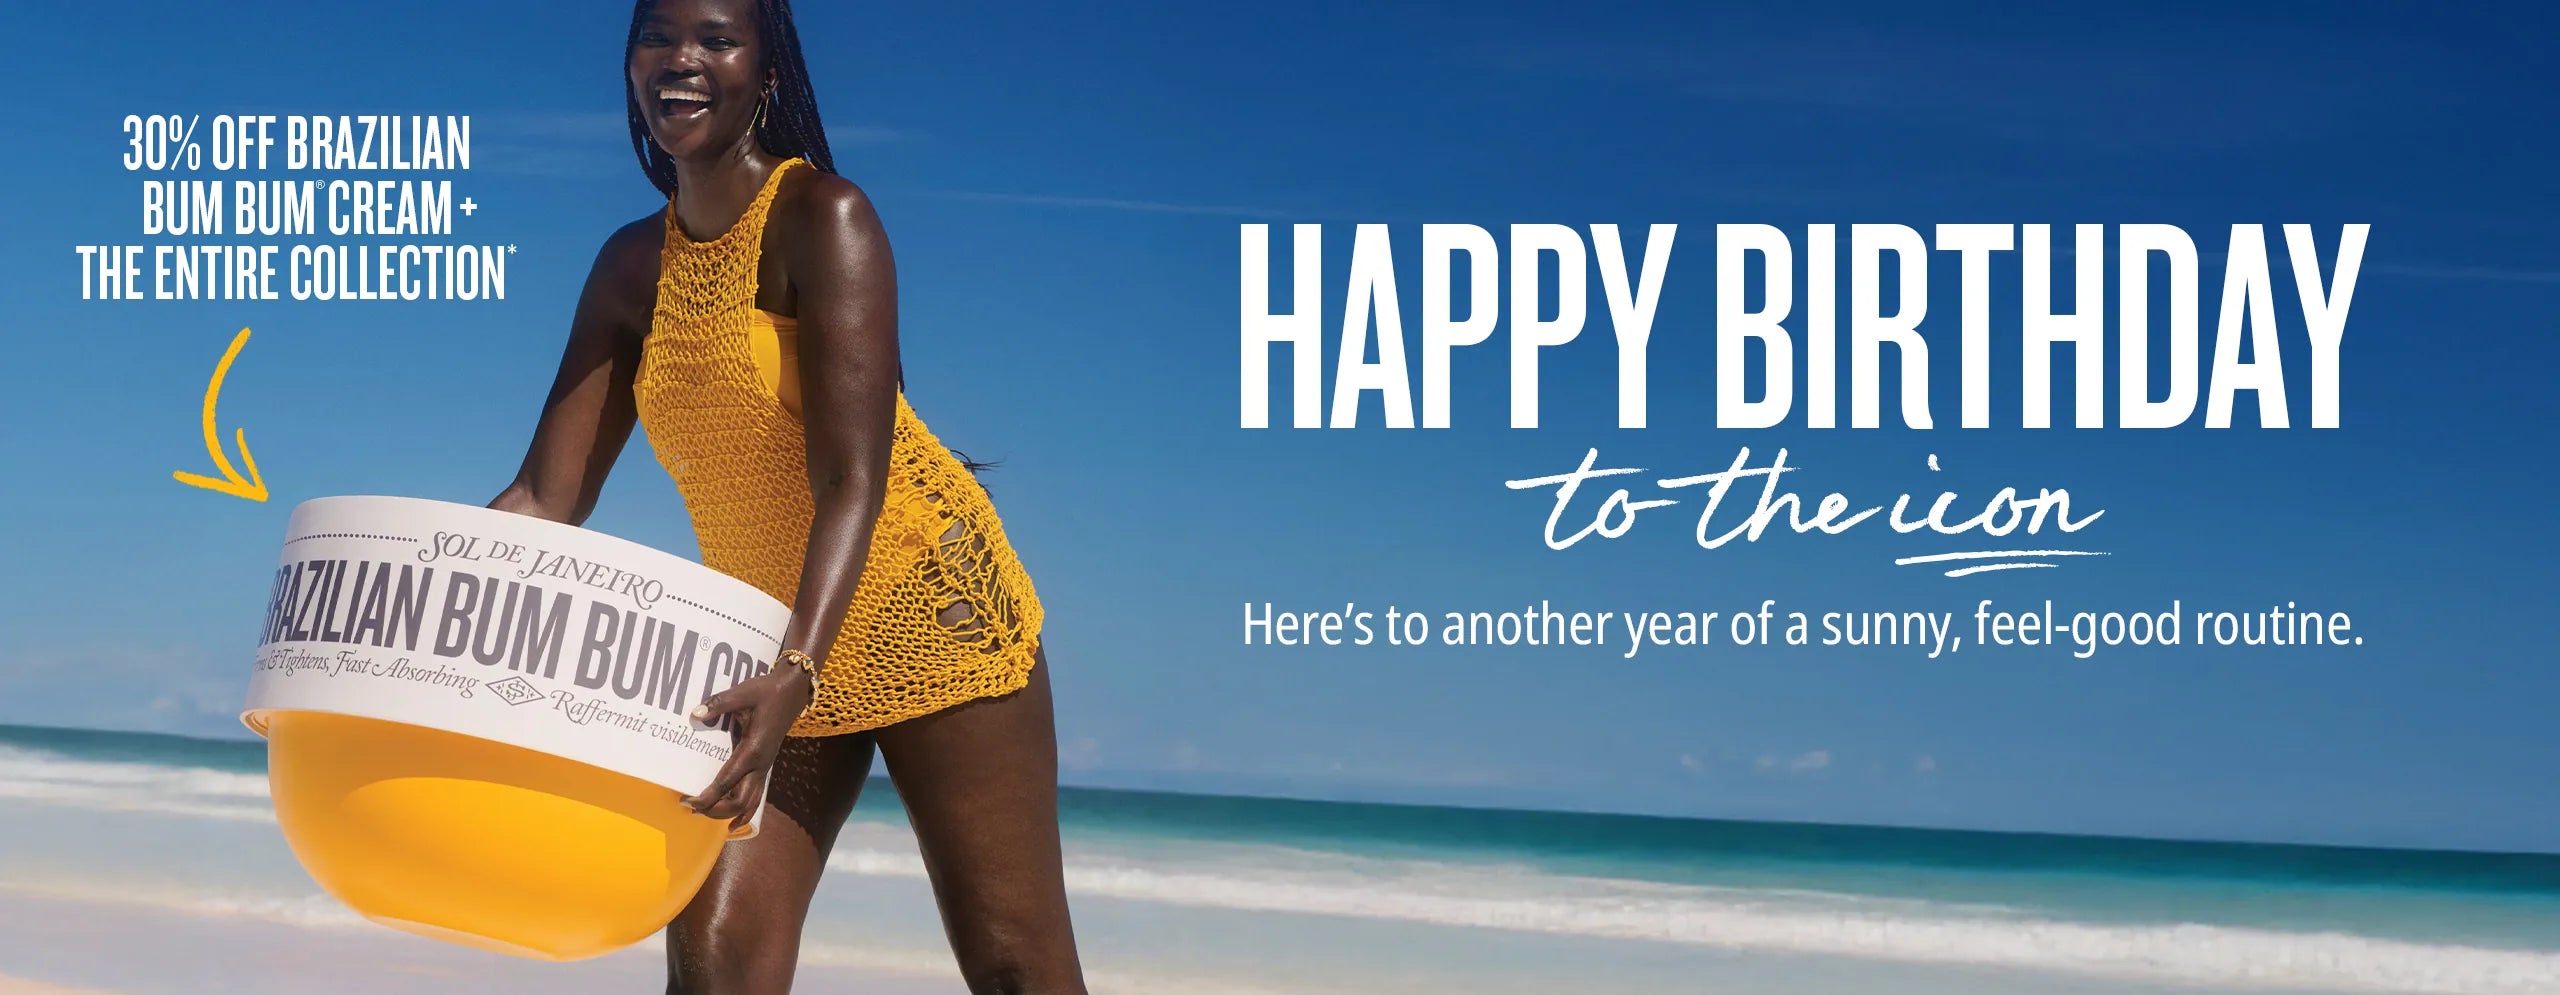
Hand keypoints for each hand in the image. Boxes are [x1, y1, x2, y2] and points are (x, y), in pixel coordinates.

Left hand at [684, 664, 816, 828]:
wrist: (793, 690)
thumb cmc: (767, 691)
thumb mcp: (743, 692)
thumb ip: (719, 703)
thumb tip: (695, 714)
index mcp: (753, 750)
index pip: (726, 782)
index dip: (707, 797)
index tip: (687, 801)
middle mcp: (761, 764)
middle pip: (739, 802)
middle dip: (715, 810)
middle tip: (690, 808)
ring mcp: (764, 767)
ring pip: (750, 803)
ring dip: (729, 814)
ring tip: (706, 817)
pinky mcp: (765, 766)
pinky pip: (755, 796)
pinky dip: (744, 812)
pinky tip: (733, 821)